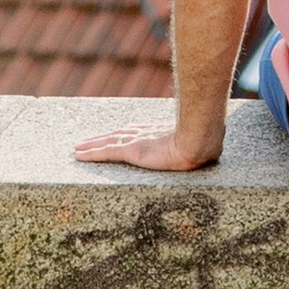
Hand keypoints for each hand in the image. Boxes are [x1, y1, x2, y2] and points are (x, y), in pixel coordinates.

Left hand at [71, 122, 227, 170]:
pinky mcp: (133, 151)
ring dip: (91, 146)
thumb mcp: (196, 143)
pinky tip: (79, 155)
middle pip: (117, 135)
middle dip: (100, 139)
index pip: (133, 133)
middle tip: (84, 143)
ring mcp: (138, 142)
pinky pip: (107, 152)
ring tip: (77, 150)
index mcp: (158, 133)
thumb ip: (196, 142)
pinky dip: (92, 153)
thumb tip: (211, 146)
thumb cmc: (204, 143)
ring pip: (107, 143)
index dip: (120, 135)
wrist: (200, 140)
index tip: (111, 136)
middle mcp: (144, 134)